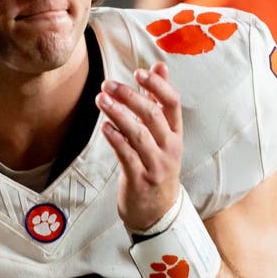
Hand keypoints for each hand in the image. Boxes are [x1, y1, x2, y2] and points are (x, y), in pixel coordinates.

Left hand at [96, 62, 183, 231]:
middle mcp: (169, 148)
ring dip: (118, 115)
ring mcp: (156, 165)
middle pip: (153, 116)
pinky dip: (116, 140)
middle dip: (130, 97)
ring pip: (138, 134)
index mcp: (175, 134)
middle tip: (109, 85)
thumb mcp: (163, 135)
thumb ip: (158, 100)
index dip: (157, 86)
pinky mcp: (139, 179)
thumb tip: (160, 66)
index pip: (172, 104)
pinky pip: (127, 156)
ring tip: (101, 100)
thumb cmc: (157, 166)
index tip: (139, 72)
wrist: (158, 211)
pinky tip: (105, 127)